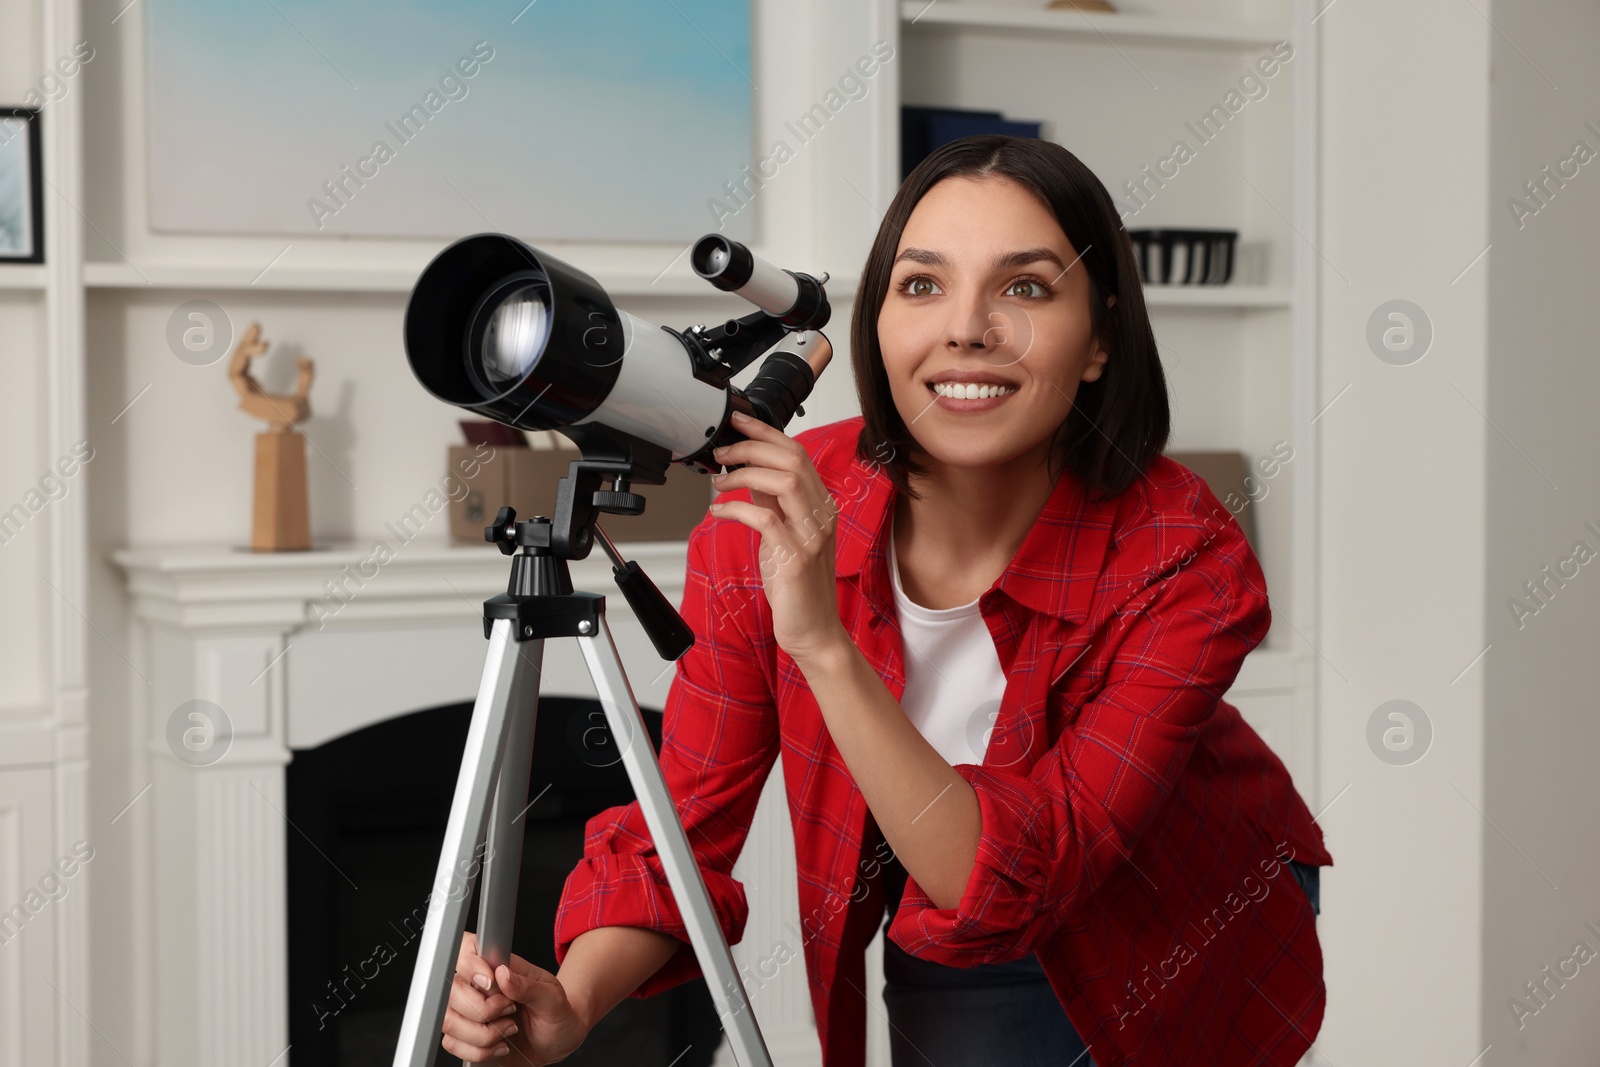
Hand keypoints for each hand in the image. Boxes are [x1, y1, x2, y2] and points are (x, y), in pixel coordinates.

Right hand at [442, 930, 588, 1064]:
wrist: (558, 1040)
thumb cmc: (557, 1012)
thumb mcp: (552, 998)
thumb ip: (528, 986)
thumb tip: (502, 973)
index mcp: (498, 966)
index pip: (465, 950)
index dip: (470, 966)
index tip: (490, 984)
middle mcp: (477, 986)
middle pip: (452, 991)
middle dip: (483, 1010)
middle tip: (511, 1010)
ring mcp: (468, 1012)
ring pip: (449, 1020)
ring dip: (483, 1034)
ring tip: (508, 1029)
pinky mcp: (465, 1036)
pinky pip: (452, 1044)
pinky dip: (479, 1051)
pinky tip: (500, 1046)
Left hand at [708, 389, 848, 662]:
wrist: (813, 630)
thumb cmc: (797, 585)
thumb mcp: (783, 533)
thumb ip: (770, 501)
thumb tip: (746, 471)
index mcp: (821, 505)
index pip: (798, 454)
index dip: (766, 433)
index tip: (739, 422)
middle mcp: (822, 515)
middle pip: (792, 460)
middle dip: (750, 447)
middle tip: (721, 453)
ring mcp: (812, 535)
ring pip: (784, 482)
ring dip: (744, 474)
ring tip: (719, 483)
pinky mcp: (796, 558)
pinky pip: (765, 519)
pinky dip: (736, 509)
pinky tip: (718, 513)